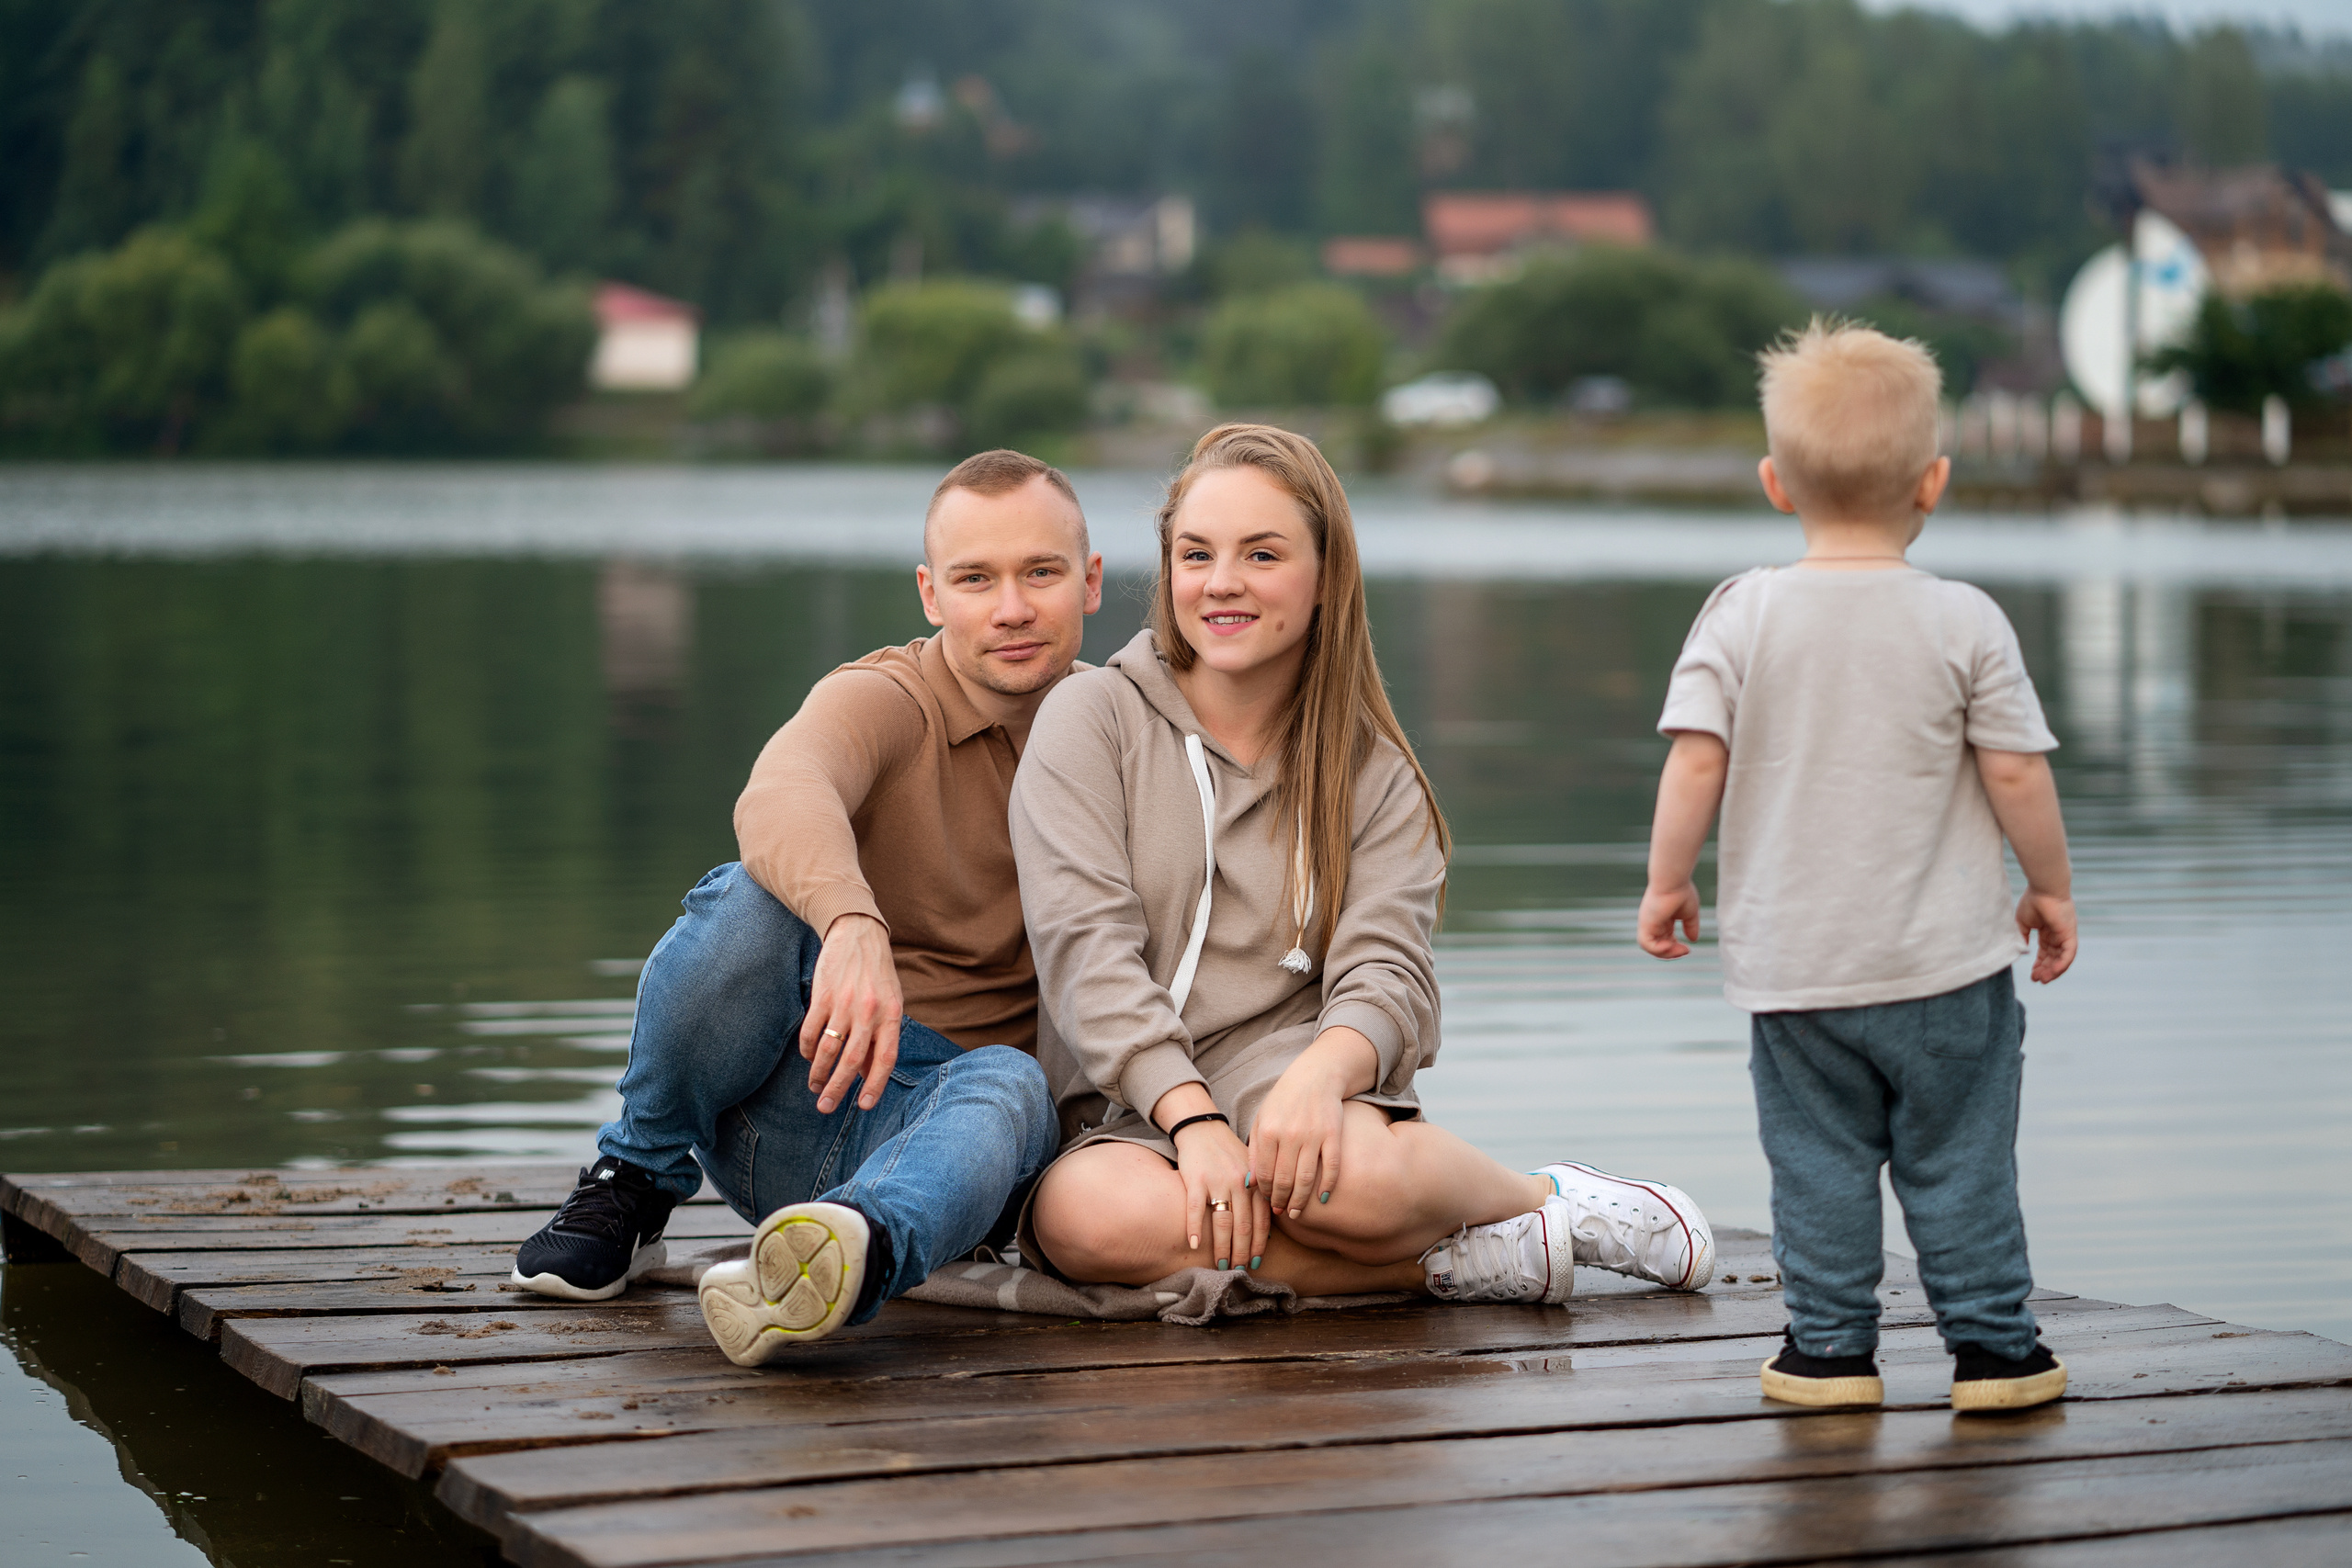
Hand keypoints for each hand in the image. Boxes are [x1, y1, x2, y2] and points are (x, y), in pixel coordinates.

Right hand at [800, 913, 903, 1112]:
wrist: (858, 933)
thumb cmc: (878, 974)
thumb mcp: (891, 1003)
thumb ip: (881, 1038)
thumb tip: (867, 1074)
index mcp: (891, 1014)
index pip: (885, 1058)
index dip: (875, 1084)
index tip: (864, 1106)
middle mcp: (869, 1011)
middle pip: (852, 1060)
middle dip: (838, 1089)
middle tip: (826, 1108)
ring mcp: (844, 1003)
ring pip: (828, 1049)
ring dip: (819, 1074)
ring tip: (816, 1088)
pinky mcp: (822, 996)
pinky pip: (811, 1031)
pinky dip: (808, 1050)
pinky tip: (809, 1058)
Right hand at [1172, 1118, 1264, 1272]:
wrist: (1203, 1129)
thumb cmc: (1229, 1154)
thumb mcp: (1251, 1171)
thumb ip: (1259, 1198)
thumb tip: (1267, 1233)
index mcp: (1255, 1182)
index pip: (1261, 1220)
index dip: (1259, 1244)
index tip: (1256, 1262)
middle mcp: (1239, 1183)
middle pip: (1243, 1226)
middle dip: (1242, 1251)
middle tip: (1239, 1270)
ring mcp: (1217, 1181)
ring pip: (1222, 1221)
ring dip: (1222, 1247)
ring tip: (1222, 1264)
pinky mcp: (1195, 1179)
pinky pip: (1194, 1208)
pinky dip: (1194, 1227)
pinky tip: (1194, 1244)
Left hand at [1250, 1030, 1370, 1219]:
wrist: (1315, 1076)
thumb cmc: (1283, 1101)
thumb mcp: (1261, 1120)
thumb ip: (1254, 1151)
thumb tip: (1250, 1184)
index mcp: (1267, 1131)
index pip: (1264, 1173)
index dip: (1265, 1192)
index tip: (1268, 1200)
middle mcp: (1289, 1135)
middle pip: (1284, 1180)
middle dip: (1281, 1200)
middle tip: (1281, 1211)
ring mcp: (1313, 1135)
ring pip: (1306, 1178)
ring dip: (1300, 1200)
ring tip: (1296, 1211)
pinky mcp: (1333, 1134)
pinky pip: (1331, 1167)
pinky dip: (1327, 1186)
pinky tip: (1322, 1199)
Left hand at [1638, 882, 1701, 958]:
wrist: (1673, 881)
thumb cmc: (1681, 892)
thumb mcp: (1689, 913)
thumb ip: (1690, 926)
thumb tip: (1693, 940)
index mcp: (1663, 920)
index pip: (1665, 940)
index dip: (1675, 948)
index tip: (1688, 949)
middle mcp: (1653, 923)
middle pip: (1658, 946)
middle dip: (1672, 953)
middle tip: (1686, 951)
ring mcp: (1648, 924)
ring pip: (1651, 947)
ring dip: (1666, 953)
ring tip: (1680, 950)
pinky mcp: (1645, 924)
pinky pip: (1646, 943)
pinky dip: (1658, 949)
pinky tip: (1670, 945)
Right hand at [2016, 890, 2076, 983]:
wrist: (2043, 889)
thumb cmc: (2033, 901)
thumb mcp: (2023, 923)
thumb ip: (2022, 937)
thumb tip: (2021, 951)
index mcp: (2047, 932)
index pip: (2045, 953)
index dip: (2039, 965)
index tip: (2032, 975)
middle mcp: (2058, 936)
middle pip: (2054, 958)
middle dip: (2045, 970)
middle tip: (2037, 980)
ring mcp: (2065, 936)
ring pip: (2062, 959)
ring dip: (2054, 971)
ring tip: (2044, 980)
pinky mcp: (2070, 935)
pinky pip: (2069, 954)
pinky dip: (2062, 964)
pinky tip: (2054, 972)